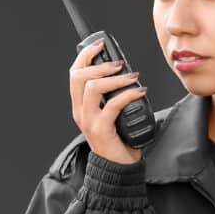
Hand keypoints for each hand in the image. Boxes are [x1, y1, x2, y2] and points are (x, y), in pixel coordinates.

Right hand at [69, 40, 146, 164]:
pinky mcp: (101, 130)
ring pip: (92, 88)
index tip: (99, 45)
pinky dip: (128, 94)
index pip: (74, 73)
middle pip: (79, 77)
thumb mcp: (111, 113)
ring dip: (115, 78)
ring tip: (132, 77)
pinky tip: (139, 92)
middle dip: (100, 64)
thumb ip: (112, 96)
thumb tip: (126, 73)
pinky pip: (112, 105)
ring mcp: (89, 121)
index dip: (85, 55)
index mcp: (80, 105)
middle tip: (120, 64)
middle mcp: (80, 111)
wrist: (118, 168)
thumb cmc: (118, 139)